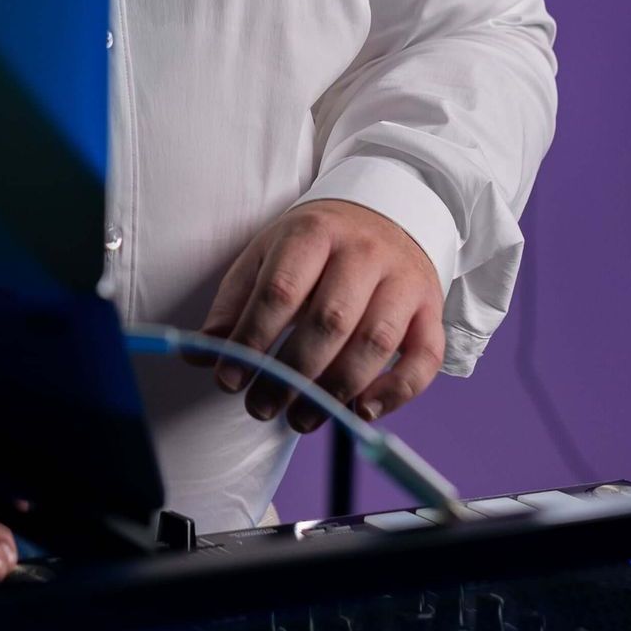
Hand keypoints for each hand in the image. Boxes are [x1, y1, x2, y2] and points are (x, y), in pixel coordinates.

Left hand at [190, 198, 445, 430]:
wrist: (385, 211)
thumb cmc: (317, 243)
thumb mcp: (268, 253)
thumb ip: (236, 301)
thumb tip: (200, 354)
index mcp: (314, 232)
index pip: (282, 290)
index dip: (253, 339)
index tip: (229, 379)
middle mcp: (363, 252)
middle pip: (329, 321)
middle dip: (291, 374)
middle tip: (262, 407)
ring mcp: (402, 280)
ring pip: (374, 343)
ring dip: (336, 391)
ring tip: (301, 420)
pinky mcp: (431, 308)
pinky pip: (423, 358)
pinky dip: (395, 393)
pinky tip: (361, 412)